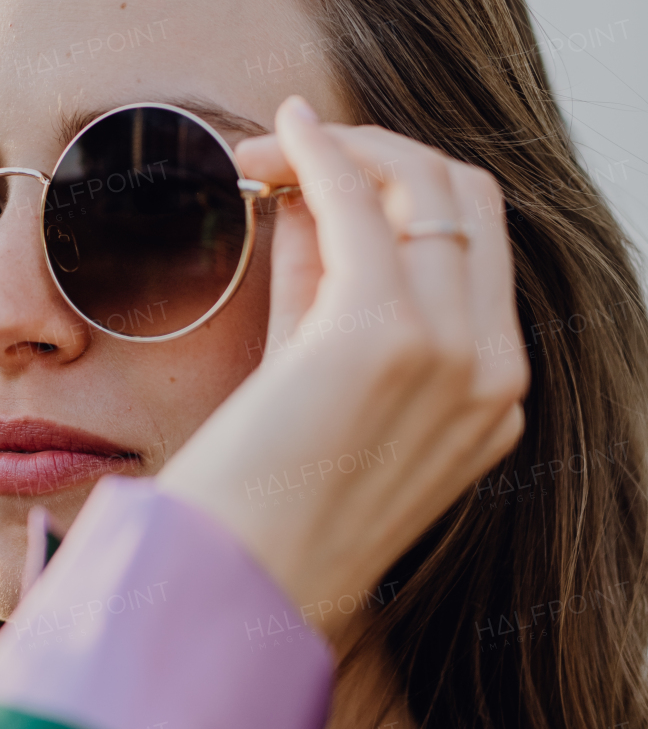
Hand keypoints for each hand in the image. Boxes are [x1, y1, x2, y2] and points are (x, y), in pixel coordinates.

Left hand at [159, 97, 528, 640]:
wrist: (233, 590)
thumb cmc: (257, 504)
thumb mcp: (310, 381)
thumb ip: (323, 284)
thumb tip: (305, 187)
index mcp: (493, 399)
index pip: (478, 242)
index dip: (400, 185)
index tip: (316, 173)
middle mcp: (493, 374)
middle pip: (467, 200)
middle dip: (379, 151)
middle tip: (288, 149)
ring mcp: (450, 355)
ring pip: (425, 184)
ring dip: (341, 147)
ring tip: (265, 150)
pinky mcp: (383, 337)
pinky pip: (357, 201)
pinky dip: (317, 153)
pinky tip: (274, 138)